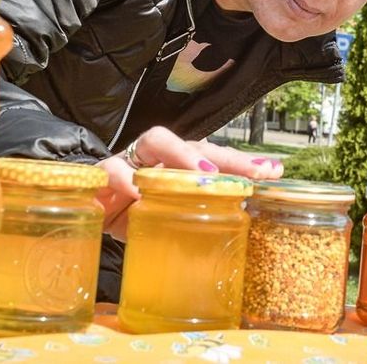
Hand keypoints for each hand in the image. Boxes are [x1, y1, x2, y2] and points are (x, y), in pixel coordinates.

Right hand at [95, 126, 284, 238]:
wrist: (93, 213)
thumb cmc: (140, 213)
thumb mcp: (171, 217)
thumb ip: (201, 215)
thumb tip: (244, 225)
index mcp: (182, 166)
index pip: (217, 159)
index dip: (243, 164)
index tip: (273, 172)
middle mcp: (162, 157)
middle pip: (191, 142)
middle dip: (215, 155)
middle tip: (233, 173)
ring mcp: (133, 160)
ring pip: (156, 141)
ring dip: (178, 154)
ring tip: (199, 176)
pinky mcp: (103, 175)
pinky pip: (113, 170)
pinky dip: (124, 179)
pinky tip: (137, 194)